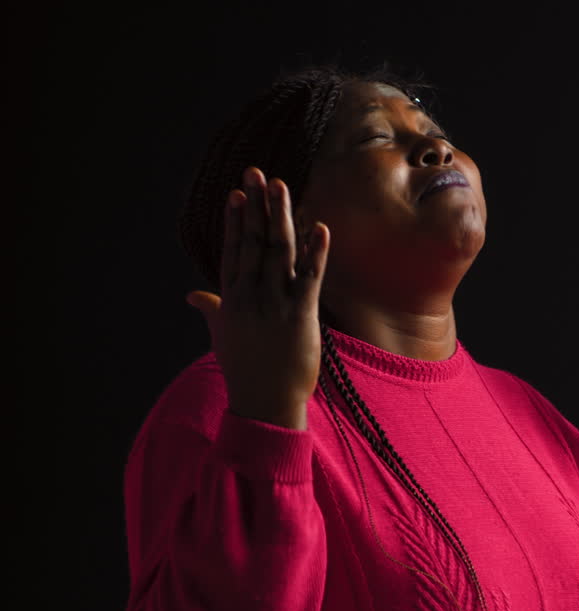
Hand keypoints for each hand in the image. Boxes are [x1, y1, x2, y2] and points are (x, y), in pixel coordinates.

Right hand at [186, 167, 329, 429]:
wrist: (264, 402)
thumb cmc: (245, 369)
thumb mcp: (222, 336)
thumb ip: (212, 310)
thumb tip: (192, 297)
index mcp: (232, 298)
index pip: (233, 250)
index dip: (235, 220)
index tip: (237, 193)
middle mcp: (251, 296)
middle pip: (253, 242)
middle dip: (256, 207)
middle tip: (257, 174)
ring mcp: (275, 304)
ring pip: (279, 252)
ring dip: (281, 217)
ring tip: (282, 187)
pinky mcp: (300, 316)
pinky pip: (309, 278)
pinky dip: (315, 252)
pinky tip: (320, 228)